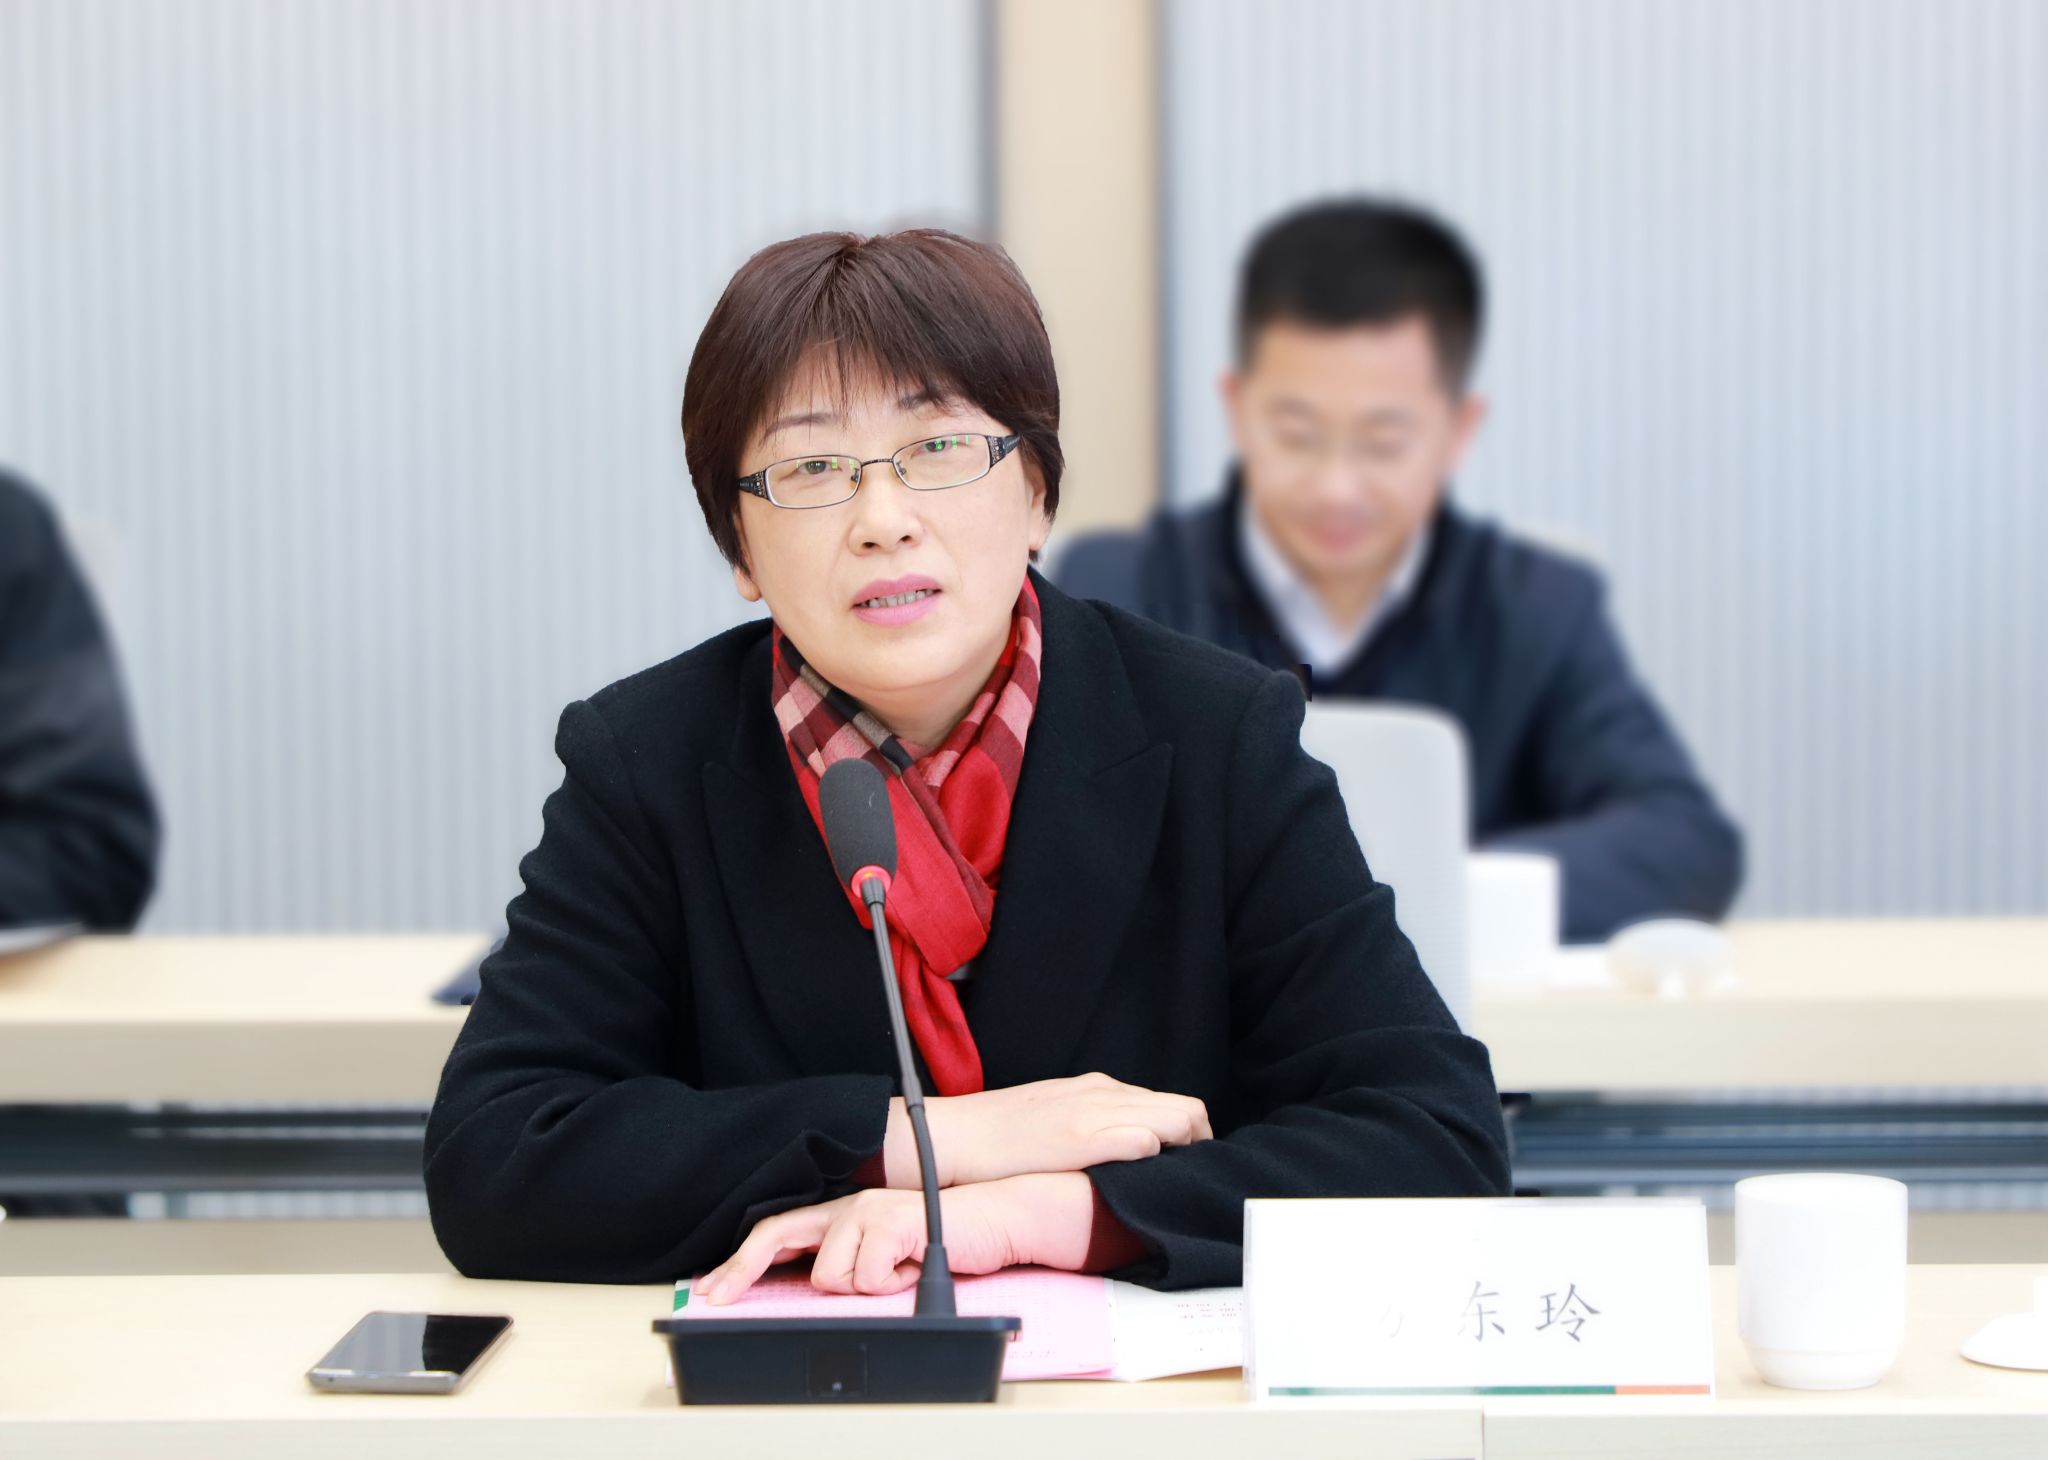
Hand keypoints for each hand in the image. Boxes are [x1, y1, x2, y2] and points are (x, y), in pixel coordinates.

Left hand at [696, 1173, 1095, 1304]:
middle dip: (746, 1271)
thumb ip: (851, 1262)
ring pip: (830, 1275)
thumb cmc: (941, 1241)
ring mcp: (867, 1210)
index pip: (778, 1231)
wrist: (995, 1220)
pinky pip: (868, 1277)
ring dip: (862, 1288)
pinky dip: (891, 1284)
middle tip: (720, 1297)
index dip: (740, 1262)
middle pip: (780, 1238)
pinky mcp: (890, 1221)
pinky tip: (911, 1267)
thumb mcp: (884, 1255)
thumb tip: (816, 1291)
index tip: (711, 1290)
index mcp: (842, 1213)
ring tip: (894, 1272)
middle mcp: (847, 1205)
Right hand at [894, 1074, 1210, 1187]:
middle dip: (1201, 1142)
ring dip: (1191, 1147)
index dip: (1189, 1132)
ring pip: (1175, 1119)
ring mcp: (1093, 1113)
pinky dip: (1162, 1156)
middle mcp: (1101, 1093)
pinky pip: (1144, 1138)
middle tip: (1198, 1173)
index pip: (1168, 1102)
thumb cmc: (994, 1137)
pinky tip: (1158, 1178)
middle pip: (1184, 1108)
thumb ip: (1087, 1125)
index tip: (1189, 1159)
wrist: (952, 1137)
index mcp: (1095, 1088)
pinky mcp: (1082, 1138)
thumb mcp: (1050, 1119)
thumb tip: (1118, 1146)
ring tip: (1187, 1179)